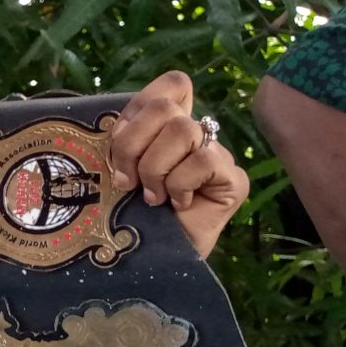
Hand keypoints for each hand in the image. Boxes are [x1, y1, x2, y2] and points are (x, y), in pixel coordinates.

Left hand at [109, 70, 248, 257]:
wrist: (154, 262)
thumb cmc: (129, 217)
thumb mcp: (115, 172)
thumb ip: (120, 143)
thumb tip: (112, 130)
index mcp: (168, 127)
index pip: (174, 85)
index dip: (140, 106)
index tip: (117, 140)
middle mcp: (197, 135)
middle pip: (166, 106)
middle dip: (132, 144)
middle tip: (126, 180)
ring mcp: (217, 154)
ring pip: (182, 131)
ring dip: (154, 168)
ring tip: (150, 197)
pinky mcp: (233, 178)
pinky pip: (201, 161)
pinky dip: (178, 184)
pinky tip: (175, 205)